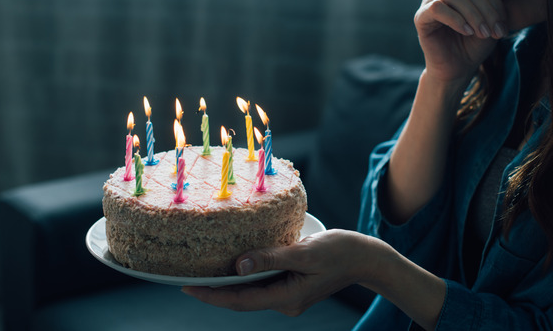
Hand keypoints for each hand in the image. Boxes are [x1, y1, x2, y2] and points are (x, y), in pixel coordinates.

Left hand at [181, 230, 385, 316]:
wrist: (367, 258)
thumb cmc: (341, 251)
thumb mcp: (305, 251)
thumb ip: (271, 258)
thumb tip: (237, 266)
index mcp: (286, 297)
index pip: (238, 300)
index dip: (210, 295)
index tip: (185, 287)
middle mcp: (285, 301)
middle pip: (241, 299)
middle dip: (213, 291)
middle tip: (184, 278)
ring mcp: (289, 296)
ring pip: (251, 292)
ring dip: (228, 285)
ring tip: (202, 271)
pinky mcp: (293, 286)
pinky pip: (263, 284)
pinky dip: (246, 277)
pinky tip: (234, 265)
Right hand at [415, 0, 506, 83]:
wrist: (457, 69)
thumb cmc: (474, 46)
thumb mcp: (491, 26)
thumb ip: (495, 8)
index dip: (495, 3)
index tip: (502, 28)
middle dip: (485, 10)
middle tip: (493, 32)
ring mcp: (430, 2)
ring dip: (471, 14)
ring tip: (480, 33)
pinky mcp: (420, 17)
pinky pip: (436, 8)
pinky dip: (454, 19)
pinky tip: (466, 32)